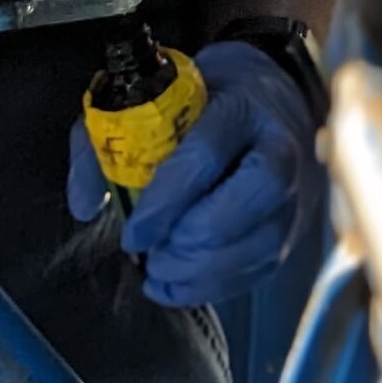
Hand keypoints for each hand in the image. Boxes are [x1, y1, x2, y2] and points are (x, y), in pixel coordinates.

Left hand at [66, 40, 319, 309]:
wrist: (271, 98)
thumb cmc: (207, 99)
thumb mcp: (156, 95)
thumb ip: (112, 139)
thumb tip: (84, 203)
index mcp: (244, 105)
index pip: (208, 154)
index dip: (166, 201)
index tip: (131, 233)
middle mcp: (282, 147)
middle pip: (248, 202)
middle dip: (191, 241)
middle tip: (150, 253)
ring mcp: (297, 191)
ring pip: (260, 245)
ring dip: (202, 272)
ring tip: (160, 270)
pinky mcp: (295, 227)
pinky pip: (261, 268)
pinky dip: (215, 287)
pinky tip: (178, 283)